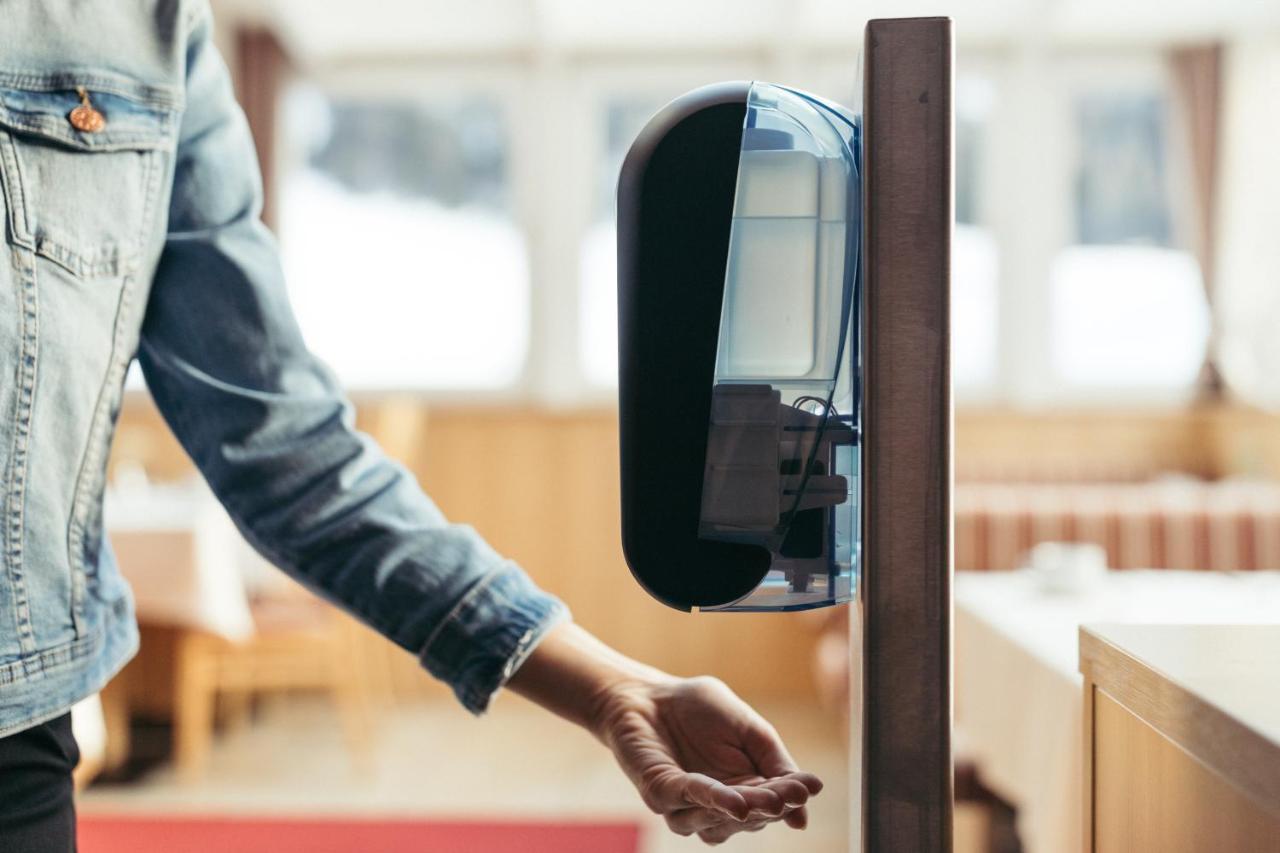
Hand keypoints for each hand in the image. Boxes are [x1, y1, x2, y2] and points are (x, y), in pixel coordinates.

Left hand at [589, 674, 822, 844]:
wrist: (649, 694)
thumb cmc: (699, 709)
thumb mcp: (749, 728)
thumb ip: (775, 759)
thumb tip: (810, 796)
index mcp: (744, 790)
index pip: (772, 803)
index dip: (791, 797)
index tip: (811, 787)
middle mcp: (716, 807)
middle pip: (749, 817)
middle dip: (770, 806)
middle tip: (791, 795)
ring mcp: (686, 806)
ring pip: (717, 822)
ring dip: (743, 810)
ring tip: (768, 799)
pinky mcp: (660, 792)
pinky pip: (687, 799)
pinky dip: (710, 798)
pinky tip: (733, 797)